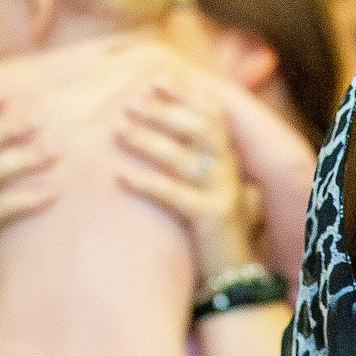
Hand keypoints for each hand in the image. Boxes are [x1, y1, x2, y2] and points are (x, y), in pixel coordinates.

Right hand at [0, 101, 57, 296]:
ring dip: (17, 159)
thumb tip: (61, 127)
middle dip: (5, 127)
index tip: (10, 93)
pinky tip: (51, 194)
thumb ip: (25, 160)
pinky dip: (22, 200)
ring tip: (53, 151)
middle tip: (41, 117)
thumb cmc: (13, 231)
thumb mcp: (14, 191)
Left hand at [115, 78, 260, 283]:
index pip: (213, 115)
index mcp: (229, 160)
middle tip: (130, 100)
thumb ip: (196, 161)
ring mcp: (223, 195)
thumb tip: (162, 132)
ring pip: (185, 158)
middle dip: (165, 111)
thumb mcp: (209, 189)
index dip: (186, 94)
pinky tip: (119, 176)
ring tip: (118, 129)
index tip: (156, 78)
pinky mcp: (212, 219)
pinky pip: (174, 195)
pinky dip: (145, 183)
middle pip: (200, 129)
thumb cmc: (214, 232)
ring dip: (149, 141)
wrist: (238, 278)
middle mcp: (230, 172)